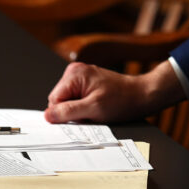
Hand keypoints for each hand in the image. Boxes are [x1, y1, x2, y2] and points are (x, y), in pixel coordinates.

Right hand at [44, 61, 184, 123]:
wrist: (141, 96)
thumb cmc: (122, 100)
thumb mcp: (93, 108)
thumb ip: (68, 111)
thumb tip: (47, 116)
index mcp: (74, 74)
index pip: (54, 101)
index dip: (65, 113)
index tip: (82, 116)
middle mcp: (75, 72)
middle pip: (59, 101)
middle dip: (72, 112)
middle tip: (91, 113)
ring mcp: (80, 78)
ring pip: (67, 102)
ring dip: (79, 111)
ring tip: (96, 109)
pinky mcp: (87, 84)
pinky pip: (76, 100)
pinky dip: (84, 108)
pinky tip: (97, 107)